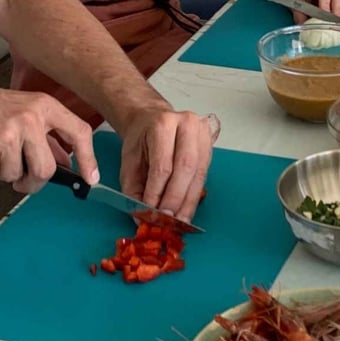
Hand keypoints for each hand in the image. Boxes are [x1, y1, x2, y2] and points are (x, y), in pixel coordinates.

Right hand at [0, 84, 96, 192]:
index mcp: (41, 106)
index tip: (90, 178)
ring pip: (17, 176)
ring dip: (4, 171)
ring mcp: (6, 139)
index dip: (88, 159)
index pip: (78, 132)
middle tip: (22, 176)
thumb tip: (67, 162)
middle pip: (46, 169)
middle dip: (34, 180)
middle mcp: (28, 120)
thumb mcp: (20, 109)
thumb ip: (45, 135)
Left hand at [117, 106, 214, 221]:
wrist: (153, 120)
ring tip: (178, 221)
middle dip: (176, 198)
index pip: (162, 164)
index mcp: (162, 124)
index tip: (151, 211)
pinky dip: (194, 196)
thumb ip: (133, 189)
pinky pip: (204, 175)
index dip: (157, 192)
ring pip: (199, 173)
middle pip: (185, 168)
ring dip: (188, 201)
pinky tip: (187, 210)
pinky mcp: (209, 144)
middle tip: (167, 219)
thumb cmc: (142, 139)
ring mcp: (202, 133)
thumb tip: (140, 216)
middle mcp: (187, 125)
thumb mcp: (129, 161)